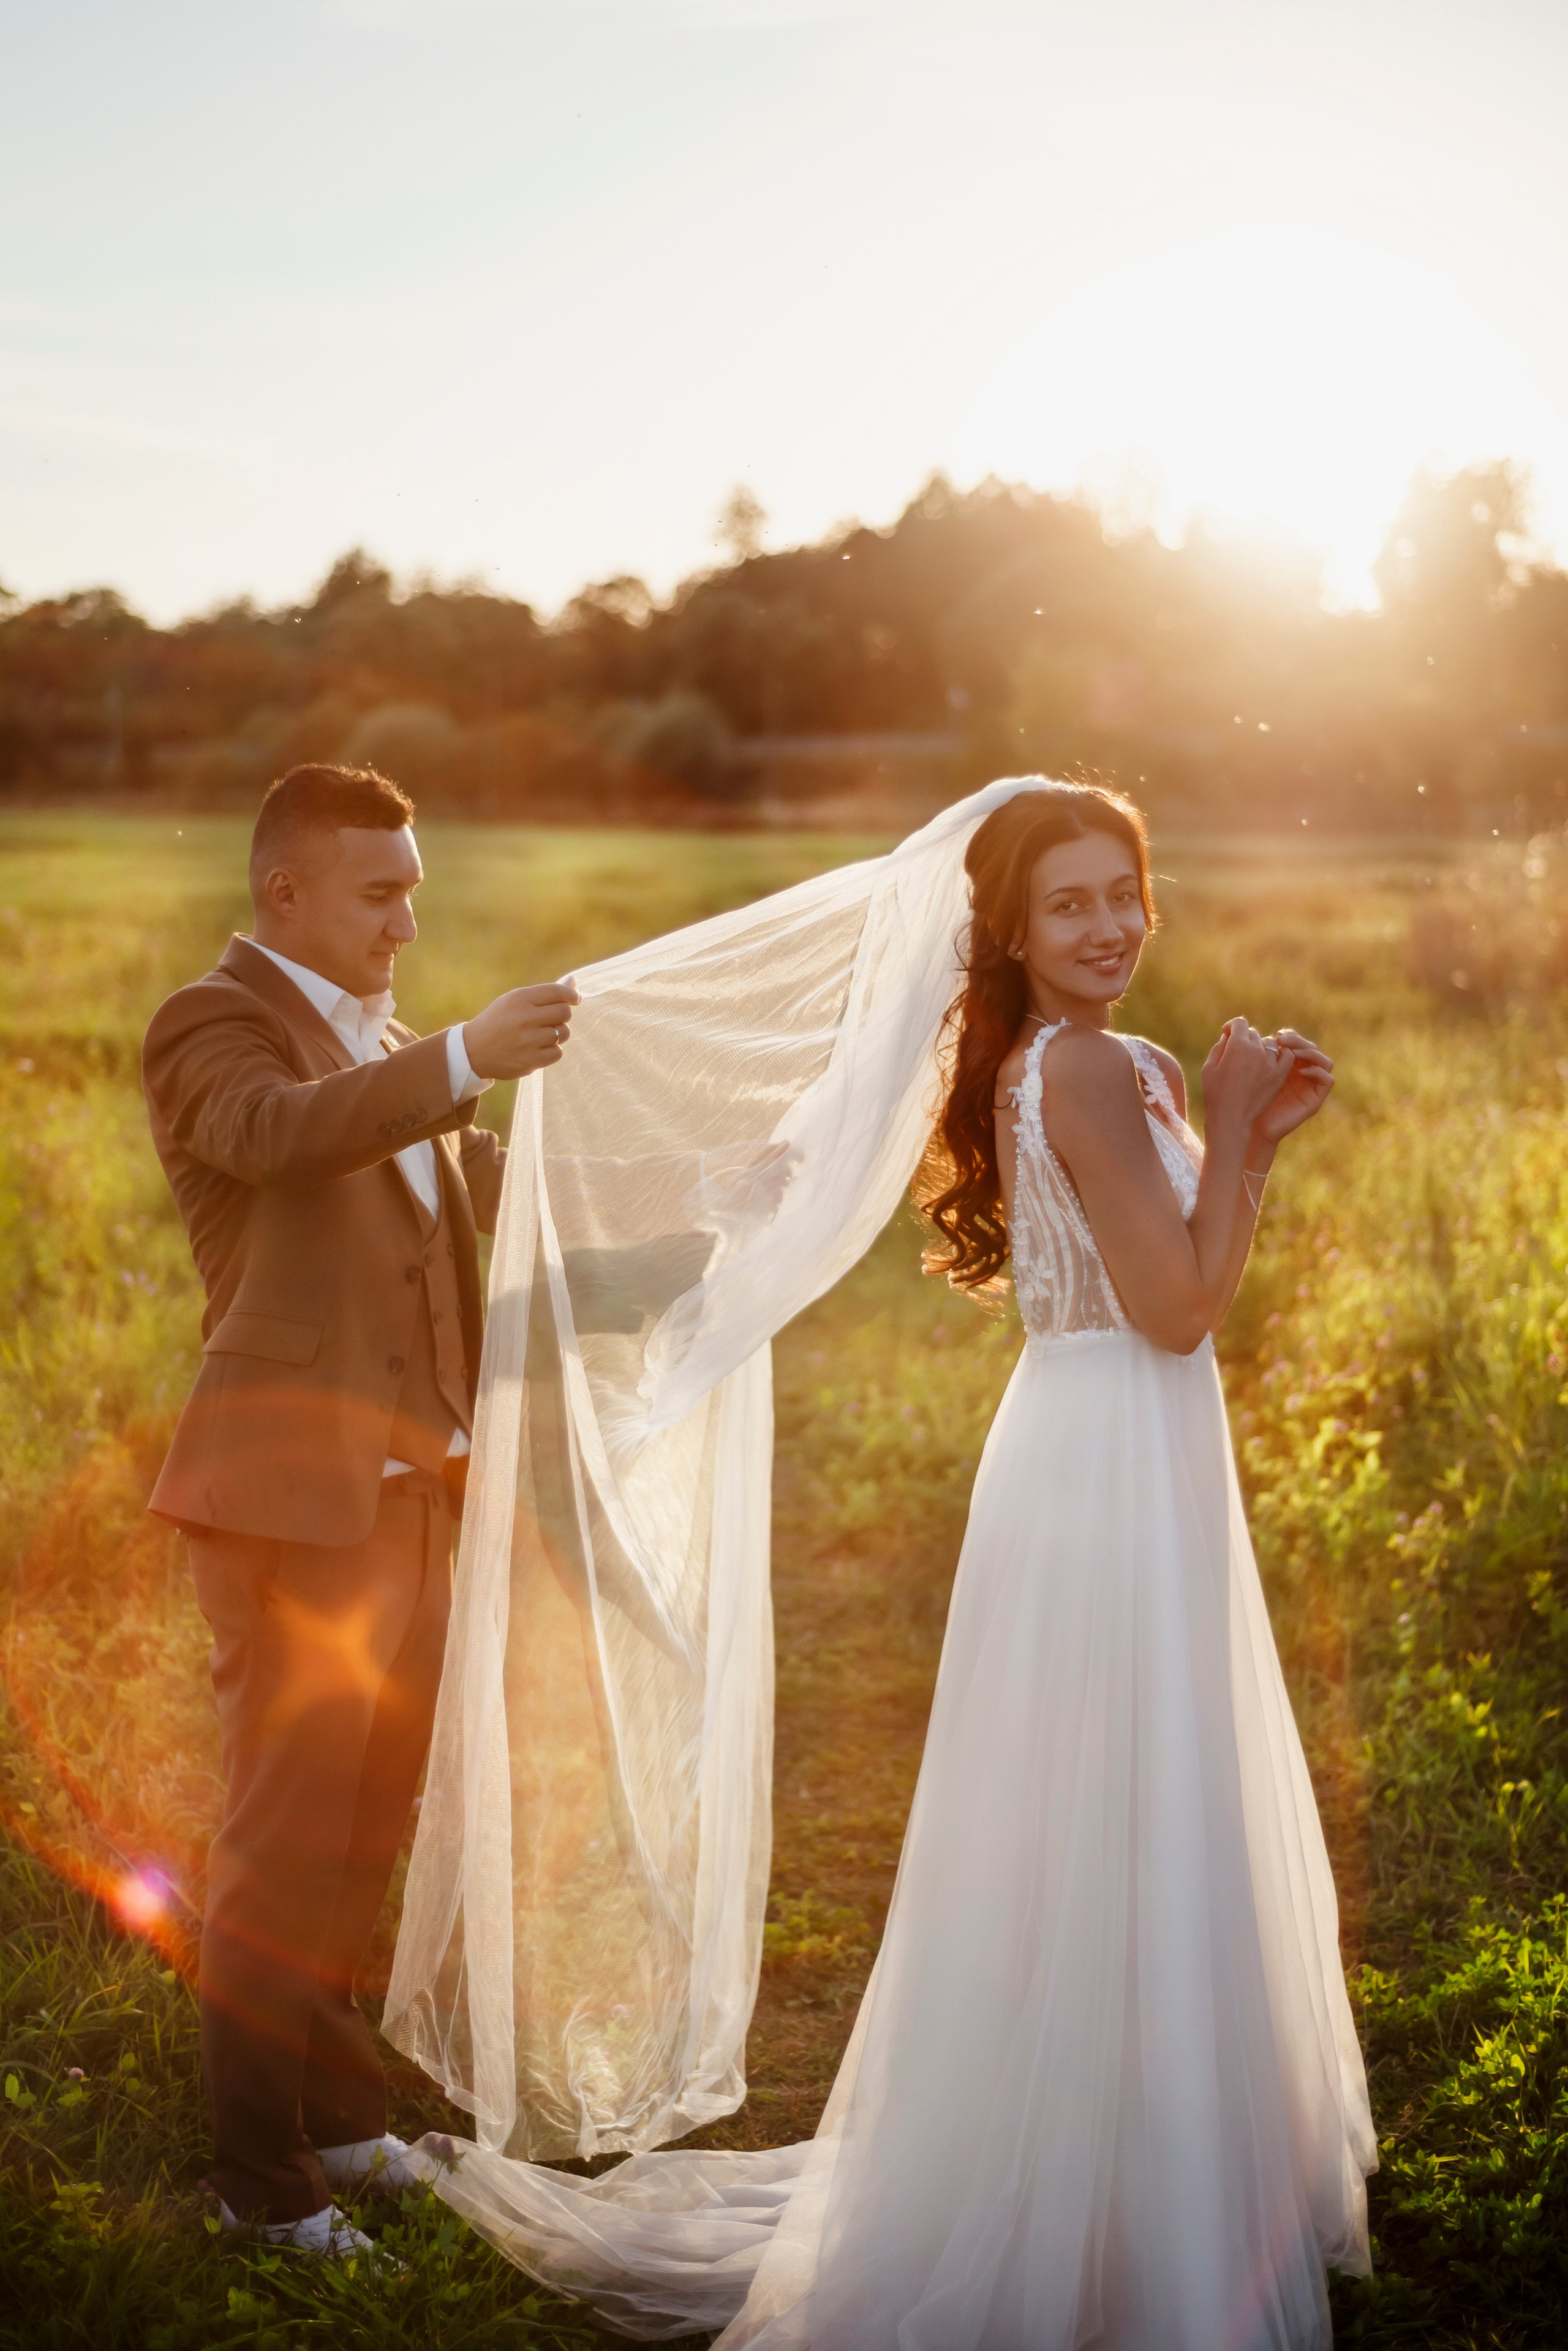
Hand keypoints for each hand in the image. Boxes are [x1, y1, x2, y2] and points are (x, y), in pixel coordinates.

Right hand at [463, 979, 579, 1080]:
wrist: (473, 1050)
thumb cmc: (499, 1021)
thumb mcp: (515, 1000)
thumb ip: (545, 993)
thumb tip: (574, 981)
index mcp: (520, 998)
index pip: (558, 992)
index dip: (572, 995)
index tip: (575, 999)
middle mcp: (524, 1018)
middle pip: (565, 1012)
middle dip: (562, 1015)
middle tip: (551, 1019)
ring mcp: (528, 1041)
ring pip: (564, 1033)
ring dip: (558, 1034)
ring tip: (541, 1035)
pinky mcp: (530, 1061)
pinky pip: (558, 1053)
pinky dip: (552, 1051)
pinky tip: (538, 1048)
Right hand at [1200, 1017, 1291, 1135]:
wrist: (1231, 1119)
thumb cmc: (1215, 1094)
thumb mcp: (1209, 1067)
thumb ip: (1219, 1047)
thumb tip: (1228, 1036)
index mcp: (1237, 1045)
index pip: (1240, 1023)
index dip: (1232, 1026)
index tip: (1227, 1034)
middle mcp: (1256, 1050)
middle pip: (1253, 1034)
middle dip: (1244, 1039)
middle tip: (1238, 1052)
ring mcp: (1270, 1062)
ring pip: (1269, 1043)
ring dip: (1261, 1047)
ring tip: (1253, 1059)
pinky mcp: (1279, 1075)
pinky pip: (1287, 1056)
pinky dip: (1282, 1053)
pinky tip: (1273, 1059)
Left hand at [1251, 1028, 1332, 1145]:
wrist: (1250, 1127)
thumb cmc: (1246, 1099)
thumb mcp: (1252, 1072)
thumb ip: (1258, 1054)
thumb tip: (1260, 1034)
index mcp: (1287, 1066)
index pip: (1299, 1043)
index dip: (1291, 1036)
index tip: (1276, 1036)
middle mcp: (1302, 1074)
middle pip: (1312, 1049)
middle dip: (1299, 1041)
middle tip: (1282, 1040)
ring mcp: (1310, 1086)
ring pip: (1324, 1061)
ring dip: (1310, 1053)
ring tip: (1292, 1053)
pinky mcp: (1315, 1099)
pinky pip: (1328, 1080)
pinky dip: (1317, 1072)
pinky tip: (1299, 1071)